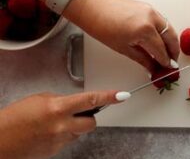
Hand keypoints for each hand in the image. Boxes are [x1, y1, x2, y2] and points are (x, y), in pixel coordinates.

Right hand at [0, 90, 126, 158]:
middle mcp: (62, 125)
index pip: (91, 101)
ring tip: (54, 123)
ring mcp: (60, 140)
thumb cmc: (15, 117)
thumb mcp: (40, 99)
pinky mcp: (56, 151)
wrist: (0, 141)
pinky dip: (63, 135)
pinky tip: (48, 132)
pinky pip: (67, 140)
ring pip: (79, 133)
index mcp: (58, 108)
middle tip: (78, 113)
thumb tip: (73, 104)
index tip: (122, 95)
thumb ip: (61, 101)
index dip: (109, 97)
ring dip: (73, 126)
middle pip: (91, 123)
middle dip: (89, 118)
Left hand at [71, 0, 179, 72]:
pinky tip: (160, 40)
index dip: (165, 61)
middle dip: (174, 51)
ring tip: (168, 53)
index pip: (161, 50)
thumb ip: (143, 59)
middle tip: (172, 62)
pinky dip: (164, 31)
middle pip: (171, 37)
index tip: (168, 69)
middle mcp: (151, 18)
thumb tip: (152, 68)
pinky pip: (162, 20)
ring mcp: (150, 10)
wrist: (91, 6)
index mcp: (144, 30)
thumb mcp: (123, 48)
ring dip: (171, 41)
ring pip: (168, 28)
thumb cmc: (101, 26)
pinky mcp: (147, 6)